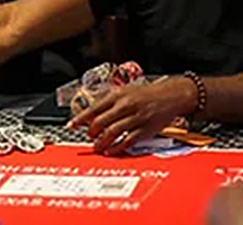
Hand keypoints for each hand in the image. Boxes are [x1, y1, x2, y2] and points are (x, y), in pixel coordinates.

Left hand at [67, 77, 196, 154]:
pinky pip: (126, 142)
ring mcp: (135, 119)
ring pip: (112, 133)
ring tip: (98, 146)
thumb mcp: (127, 91)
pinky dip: (116, 148)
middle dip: (91, 132)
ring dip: (101, 142)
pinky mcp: (144, 130)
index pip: (95, 108)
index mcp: (120, 95)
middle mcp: (126, 106)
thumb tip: (92, 112)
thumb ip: (110, 101)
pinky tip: (111, 150)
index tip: (72, 125)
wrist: (171, 96)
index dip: (81, 118)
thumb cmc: (148, 94)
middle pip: (101, 122)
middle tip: (89, 136)